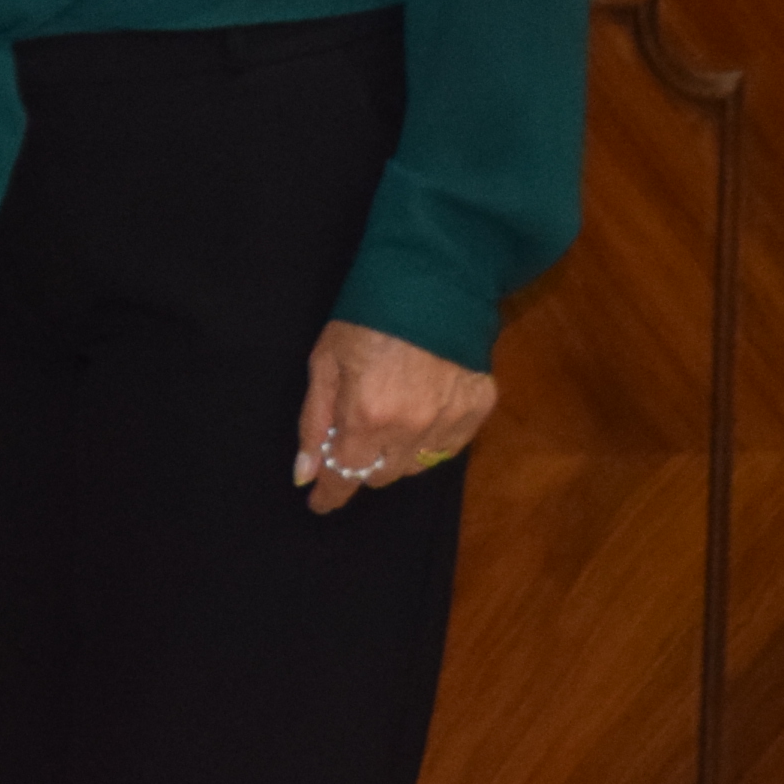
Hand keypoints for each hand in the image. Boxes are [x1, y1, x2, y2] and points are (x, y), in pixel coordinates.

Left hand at [293, 320, 494, 513]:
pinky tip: (419, 410)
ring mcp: (450, 422)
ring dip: (394, 454)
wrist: (433, 280)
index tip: (320, 503)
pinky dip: (428, 440)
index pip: (346, 475)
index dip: (331, 495)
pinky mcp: (478, 410)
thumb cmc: (367, 316)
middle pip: (380, 475)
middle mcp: (412, 429)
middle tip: (352, 436)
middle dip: (360, 463)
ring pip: (415, 466)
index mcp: (367, 416)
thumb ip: (315, 421)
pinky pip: (447, 447)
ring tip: (386, 416)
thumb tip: (305, 473)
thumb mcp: (324, 361)